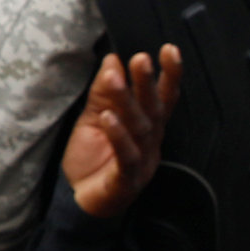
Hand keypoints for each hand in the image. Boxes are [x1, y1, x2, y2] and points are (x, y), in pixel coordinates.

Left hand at [62, 45, 183, 217]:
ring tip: (115, 78)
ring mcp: (141, 162)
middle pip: (153, 109)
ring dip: (128, 101)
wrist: (80, 201)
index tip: (169, 49)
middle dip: (148, 82)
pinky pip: (126, 156)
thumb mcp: (94, 117)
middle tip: (141, 58)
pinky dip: (118, 136)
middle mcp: (149, 142)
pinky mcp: (126, 180)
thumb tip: (112, 59)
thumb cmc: (92, 159)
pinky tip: (108, 119)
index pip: (162, 97)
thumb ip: (104, 91)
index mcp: (146, 126)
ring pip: (139, 128)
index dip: (169, 75)